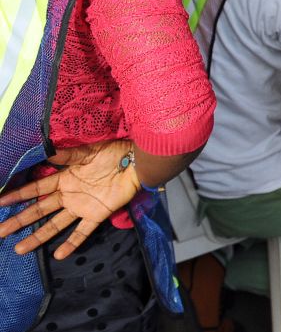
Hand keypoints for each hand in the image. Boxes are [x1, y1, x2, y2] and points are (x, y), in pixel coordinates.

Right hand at [0, 141, 140, 258]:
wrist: (138, 162)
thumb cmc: (113, 153)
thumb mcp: (87, 151)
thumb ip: (66, 155)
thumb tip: (45, 151)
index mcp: (64, 179)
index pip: (35, 189)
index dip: (17, 195)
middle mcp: (69, 195)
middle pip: (39, 211)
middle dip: (19, 221)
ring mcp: (82, 207)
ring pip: (55, 225)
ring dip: (37, 237)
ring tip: (18, 249)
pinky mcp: (98, 215)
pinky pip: (82, 232)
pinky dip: (71, 243)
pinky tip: (58, 255)